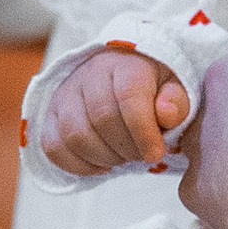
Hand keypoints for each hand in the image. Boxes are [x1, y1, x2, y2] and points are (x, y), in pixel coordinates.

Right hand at [42, 48, 190, 176]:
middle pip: (102, 119)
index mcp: (126, 63)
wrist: (122, 78)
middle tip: (142, 155)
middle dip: (127, 148)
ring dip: (104, 157)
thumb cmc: (153, 89)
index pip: (129, 95)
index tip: (155, 154)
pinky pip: (54, 147)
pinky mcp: (50, 114)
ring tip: (123, 157)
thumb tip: (166, 113)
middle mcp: (91, 73)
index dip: (143, 131)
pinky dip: (80, 165)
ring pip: (75, 135)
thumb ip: (177, 103)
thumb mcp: (175, 90)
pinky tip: (101, 163)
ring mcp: (66, 93)